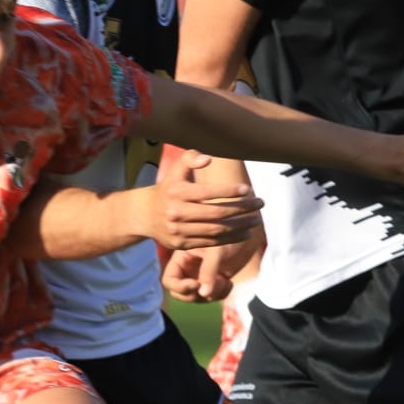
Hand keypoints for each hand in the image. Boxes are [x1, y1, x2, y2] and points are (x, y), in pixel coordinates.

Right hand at [141, 150, 262, 250]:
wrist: (144, 215)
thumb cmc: (167, 188)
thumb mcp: (175, 170)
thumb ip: (190, 159)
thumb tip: (208, 159)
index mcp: (176, 192)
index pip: (207, 192)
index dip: (229, 191)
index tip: (247, 189)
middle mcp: (177, 213)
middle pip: (216, 214)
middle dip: (241, 209)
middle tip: (260, 203)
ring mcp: (179, 231)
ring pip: (215, 231)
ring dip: (240, 226)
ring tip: (256, 219)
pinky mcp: (182, 245)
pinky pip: (210, 243)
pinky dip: (230, 239)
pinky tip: (245, 233)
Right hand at [162, 230, 262, 302]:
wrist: (246, 234)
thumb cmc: (229, 234)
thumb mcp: (216, 250)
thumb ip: (208, 270)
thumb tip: (204, 294)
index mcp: (181, 258)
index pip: (169, 280)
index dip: (180, 287)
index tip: (196, 284)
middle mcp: (187, 269)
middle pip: (180, 294)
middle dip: (195, 295)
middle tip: (212, 286)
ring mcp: (200, 276)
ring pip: (197, 297)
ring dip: (211, 294)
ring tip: (225, 281)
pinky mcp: (213, 282)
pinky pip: (211, 297)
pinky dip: (220, 294)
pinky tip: (229, 283)